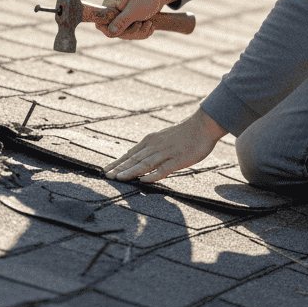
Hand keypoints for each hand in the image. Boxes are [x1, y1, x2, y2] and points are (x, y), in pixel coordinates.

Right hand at [97, 0, 180, 40]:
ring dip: (140, 32)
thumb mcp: (135, 10)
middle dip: (132, 32)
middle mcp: (112, 12)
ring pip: (125, 34)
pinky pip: (133, 34)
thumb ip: (122, 21)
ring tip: (150, 23)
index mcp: (109, 5)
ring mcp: (120, 17)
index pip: (100, 24)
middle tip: (142, 23)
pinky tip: (150, 24)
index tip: (125, 29)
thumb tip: (110, 32)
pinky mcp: (129, 21)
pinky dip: (143, 31)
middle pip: (115, 32)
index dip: (110, 31)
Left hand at [103, 107, 226, 182]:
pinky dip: (153, 175)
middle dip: (119, 168)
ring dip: (131, 171)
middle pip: (133, 159)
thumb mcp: (163, 138)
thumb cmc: (184, 134)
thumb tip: (139, 156)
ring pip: (144, 164)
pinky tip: (144, 180)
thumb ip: (152, 148)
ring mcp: (165, 153)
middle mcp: (155, 146)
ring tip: (119, 178)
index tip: (105, 170)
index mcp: (150, 141)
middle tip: (106, 176)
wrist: (202, 126)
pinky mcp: (177, 160)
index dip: (117, 163)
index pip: (130, 154)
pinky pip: (163, 169)